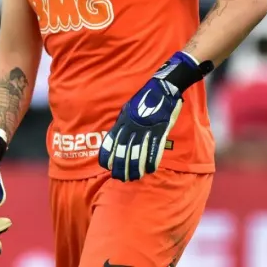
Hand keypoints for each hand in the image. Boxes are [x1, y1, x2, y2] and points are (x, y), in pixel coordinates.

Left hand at [98, 52, 209, 181]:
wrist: (161, 88)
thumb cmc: (143, 100)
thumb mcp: (127, 110)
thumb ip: (122, 124)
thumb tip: (116, 139)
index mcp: (123, 121)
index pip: (111, 141)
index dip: (108, 155)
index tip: (105, 166)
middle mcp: (132, 126)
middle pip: (123, 150)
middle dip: (120, 166)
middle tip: (119, 177)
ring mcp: (146, 129)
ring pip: (138, 152)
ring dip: (135, 167)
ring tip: (133, 177)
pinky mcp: (159, 130)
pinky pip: (154, 148)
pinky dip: (151, 160)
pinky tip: (149, 170)